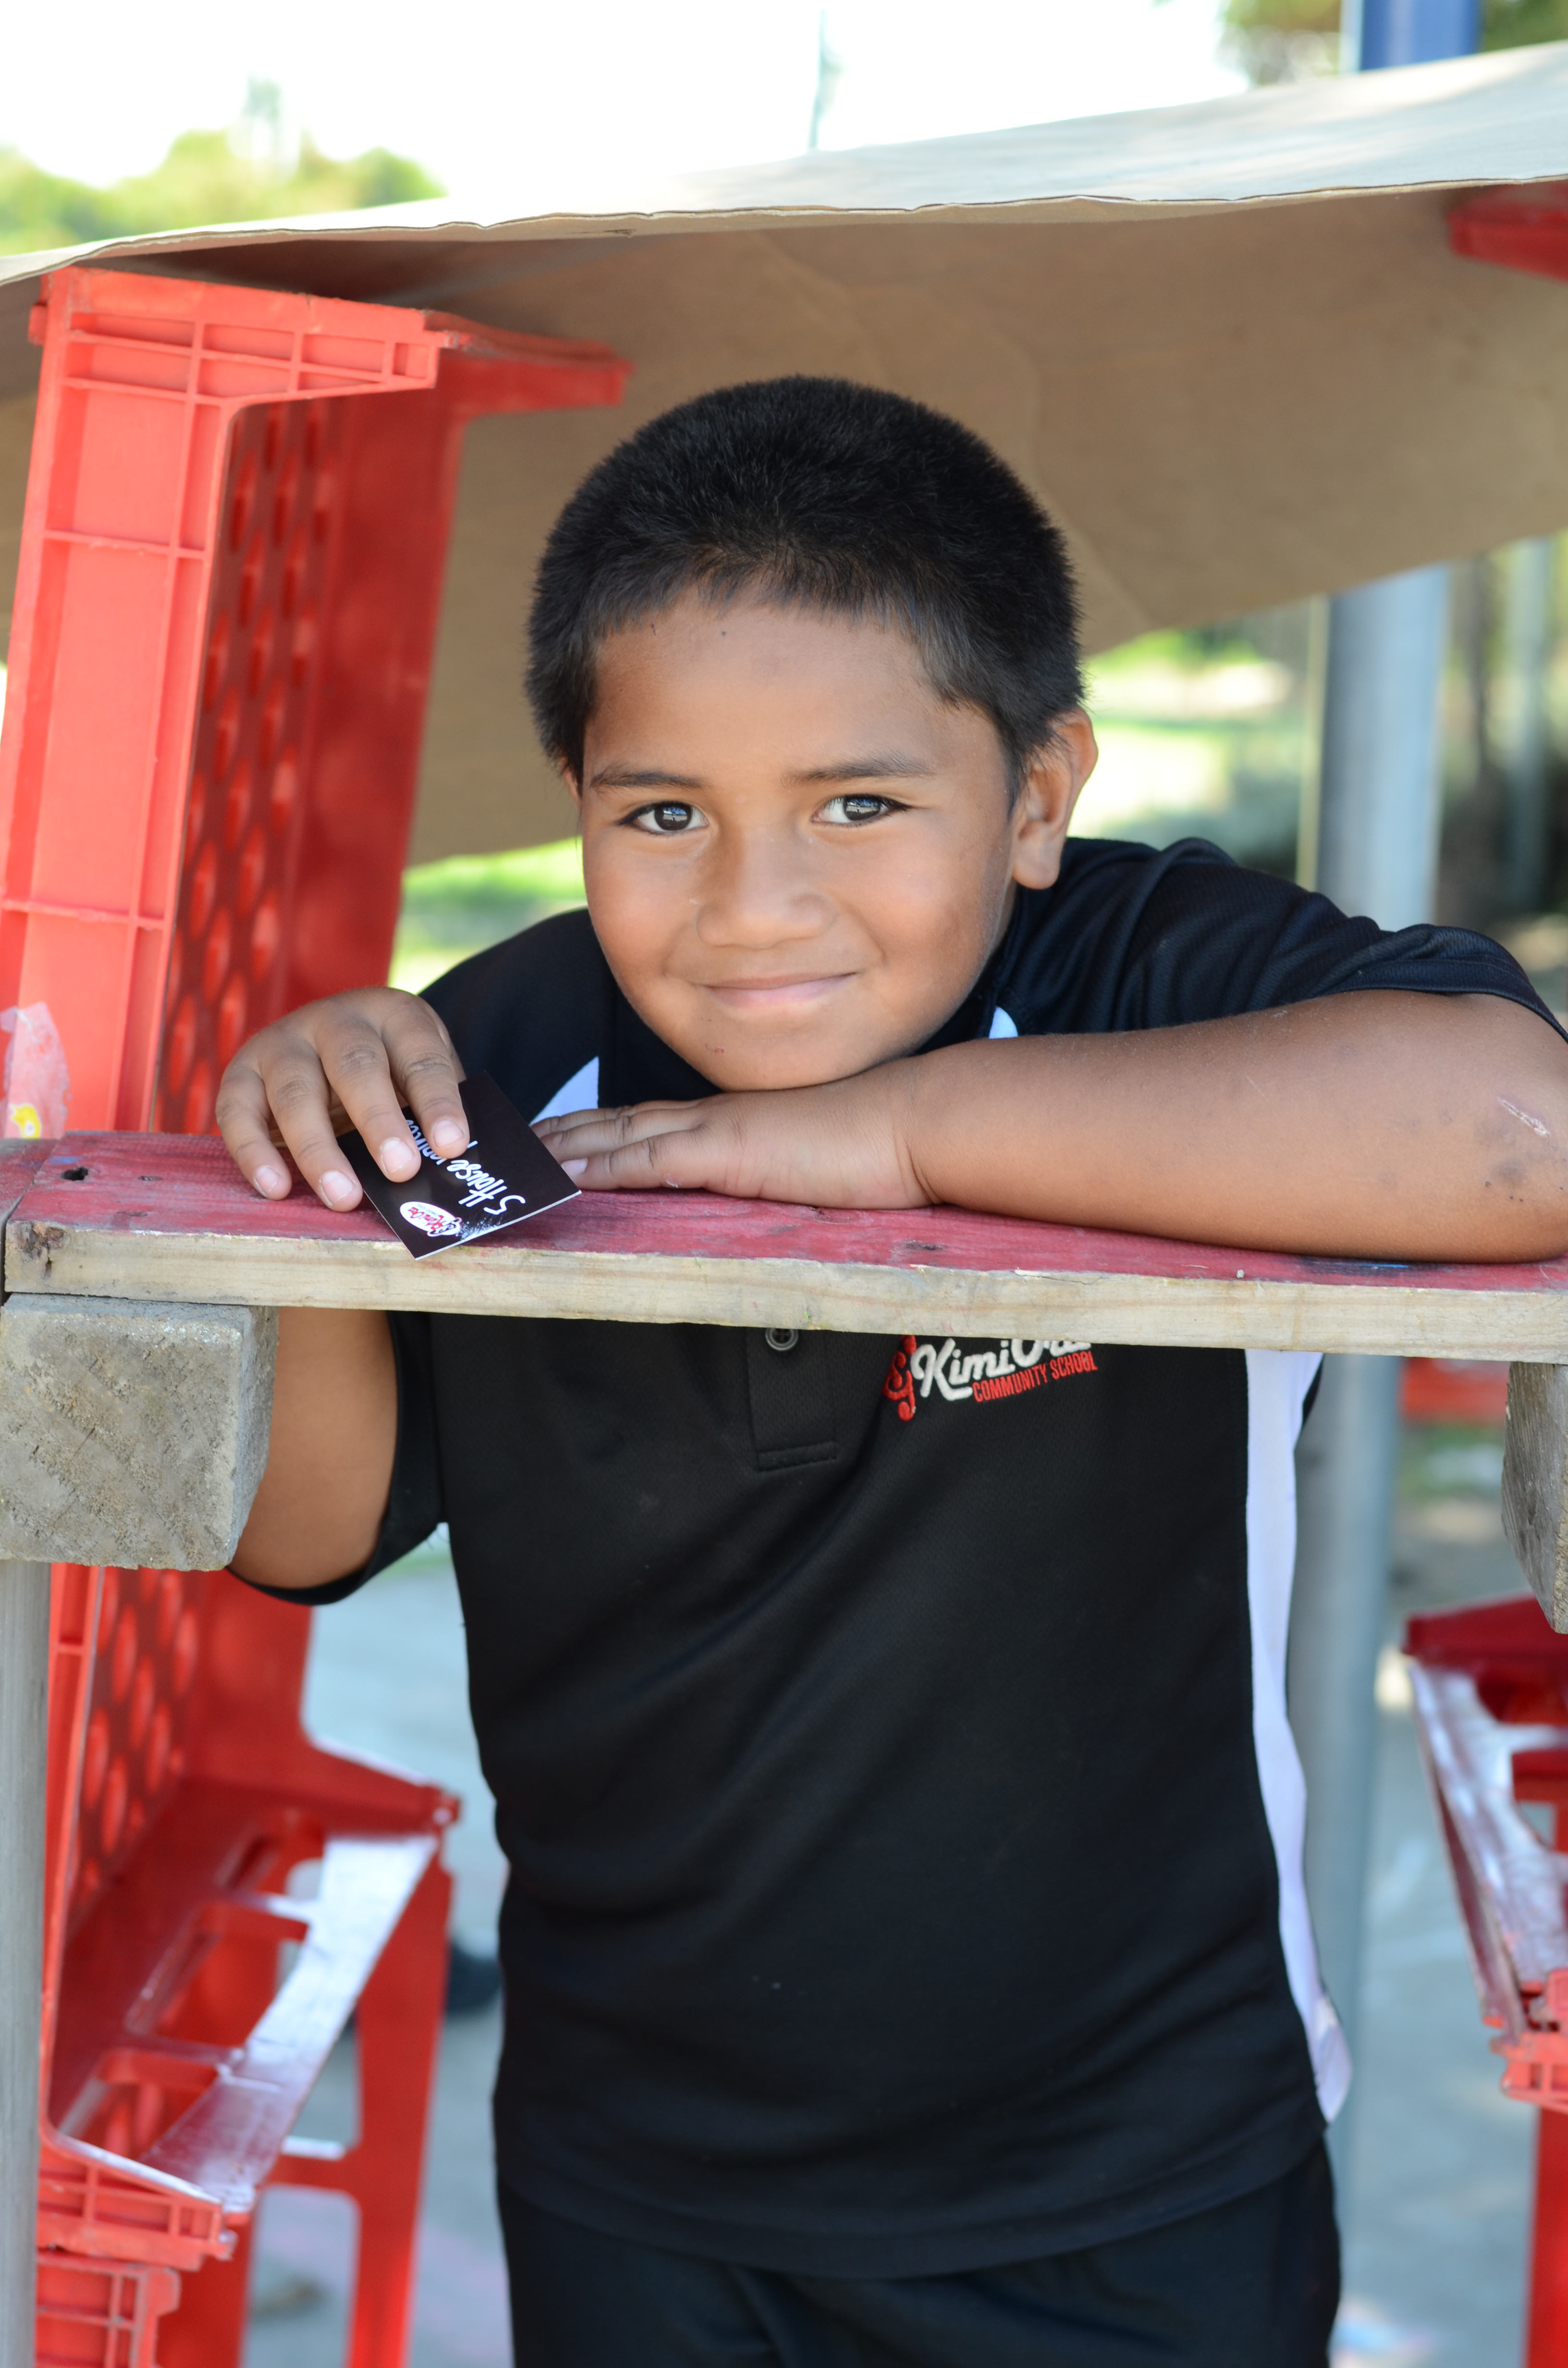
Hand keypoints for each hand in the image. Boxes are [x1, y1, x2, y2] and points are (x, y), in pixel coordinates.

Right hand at [216, 987, 468, 1208]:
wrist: (322, 1049)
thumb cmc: (386, 1077)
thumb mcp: (414, 1080)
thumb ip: (428, 1119)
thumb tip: (452, 1173)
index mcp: (392, 1015)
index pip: (420, 1056)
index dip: (437, 1101)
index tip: (452, 1146)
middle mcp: (334, 1020)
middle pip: (355, 1066)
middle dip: (379, 1121)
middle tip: (401, 1170)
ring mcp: (282, 1043)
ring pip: (295, 1092)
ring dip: (319, 1150)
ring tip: (344, 1197)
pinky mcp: (240, 1073)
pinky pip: (239, 1113)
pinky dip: (255, 1153)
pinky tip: (277, 1188)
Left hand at [535, 1063, 930, 1207]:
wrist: (918, 1122)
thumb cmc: (882, 1146)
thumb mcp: (813, 1162)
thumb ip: (779, 1172)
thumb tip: (768, 1192)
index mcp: (733, 1122)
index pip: (649, 1123)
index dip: (597, 1128)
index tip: (555, 1136)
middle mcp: (714, 1118)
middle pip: (619, 1122)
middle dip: (562, 1133)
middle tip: (508, 1143)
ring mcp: (718, 1131)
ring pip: (621, 1135)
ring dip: (565, 1148)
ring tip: (514, 1159)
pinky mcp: (729, 1153)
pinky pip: (651, 1160)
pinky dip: (603, 1166)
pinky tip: (565, 1174)